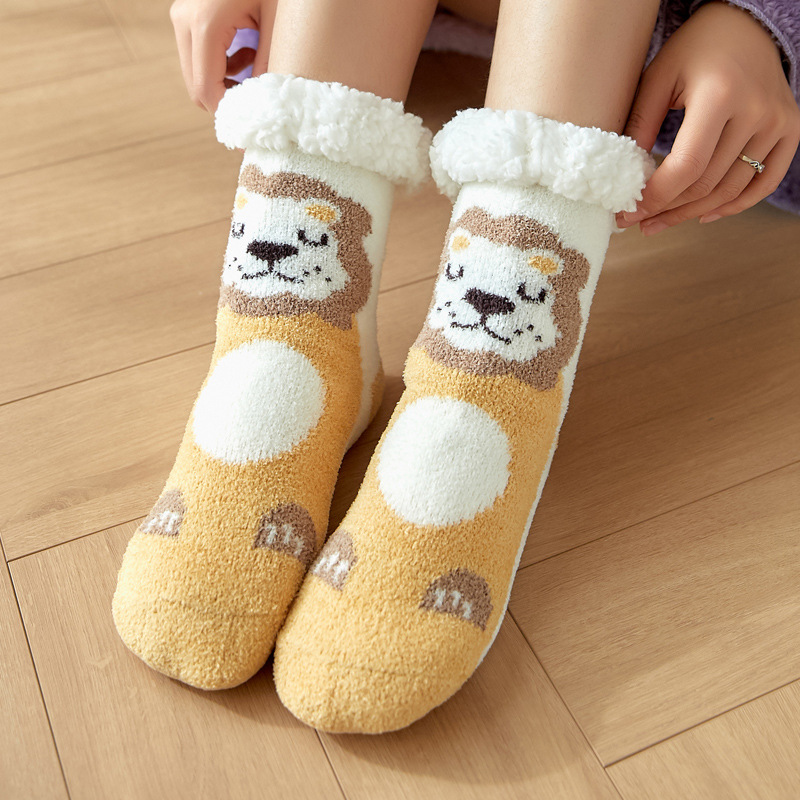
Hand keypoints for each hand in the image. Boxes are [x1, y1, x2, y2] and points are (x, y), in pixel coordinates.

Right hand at [170, 0, 274, 112]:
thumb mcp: (276, 21)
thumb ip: (269, 62)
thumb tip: (262, 102)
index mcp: (205, 23)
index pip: (205, 88)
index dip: (226, 112)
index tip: (248, 123)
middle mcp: (185, 20)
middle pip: (195, 86)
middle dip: (225, 99)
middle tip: (256, 95)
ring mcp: (181, 17)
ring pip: (195, 74)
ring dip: (224, 81)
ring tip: (254, 59)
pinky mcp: (185, 17)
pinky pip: (196, 58)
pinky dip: (220, 66)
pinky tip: (244, 51)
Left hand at [616, 0, 799, 234]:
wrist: (745, 26)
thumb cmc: (695, 50)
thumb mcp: (658, 78)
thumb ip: (640, 125)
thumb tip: (623, 179)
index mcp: (720, 95)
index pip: (687, 166)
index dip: (655, 197)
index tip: (628, 211)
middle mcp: (756, 111)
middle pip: (707, 184)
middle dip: (667, 209)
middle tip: (637, 221)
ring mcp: (777, 124)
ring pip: (730, 190)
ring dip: (692, 213)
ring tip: (659, 221)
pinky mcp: (789, 131)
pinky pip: (764, 182)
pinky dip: (735, 205)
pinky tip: (704, 215)